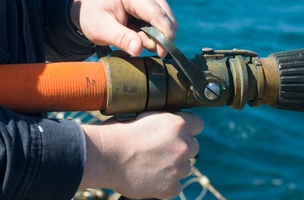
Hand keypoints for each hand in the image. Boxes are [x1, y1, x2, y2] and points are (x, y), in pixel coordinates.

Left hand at [71, 0, 175, 56]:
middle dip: (159, 36)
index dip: (164, 34)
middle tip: (140, 47)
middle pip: (166, 15)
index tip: (162, 53)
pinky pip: (164, 17)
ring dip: (157, 33)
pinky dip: (156, 29)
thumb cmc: (93, 18)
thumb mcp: (102, 31)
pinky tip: (139, 30)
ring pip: (168, 17)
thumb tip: (139, 49)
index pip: (156, 13)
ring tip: (135, 36)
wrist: (89, 8)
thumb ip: (122, 39)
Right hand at [80, 111, 203, 198]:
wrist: (105, 156)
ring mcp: (178, 168)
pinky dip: (165, 184)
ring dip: (173, 167)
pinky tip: (150, 177)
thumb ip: (163, 120)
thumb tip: (168, 122)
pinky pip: (175, 186)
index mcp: (178, 124)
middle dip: (180, 148)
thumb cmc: (118, 133)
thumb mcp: (144, 115)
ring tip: (151, 165)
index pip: (198, 124)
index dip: (188, 128)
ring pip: (184, 168)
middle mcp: (183, 145)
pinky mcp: (171, 188)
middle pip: (193, 147)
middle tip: (161, 150)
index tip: (179, 133)